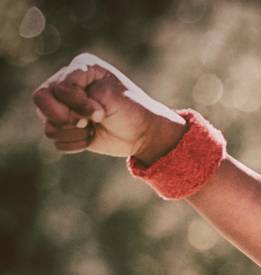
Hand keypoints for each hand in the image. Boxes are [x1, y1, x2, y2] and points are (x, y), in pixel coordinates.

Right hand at [33, 52, 187, 164]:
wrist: (144, 133)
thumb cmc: (132, 110)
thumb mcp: (112, 97)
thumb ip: (84, 99)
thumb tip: (63, 119)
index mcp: (81, 68)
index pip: (59, 88)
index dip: (78, 104)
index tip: (100, 112)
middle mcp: (66, 83)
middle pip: (40, 99)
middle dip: (65, 117)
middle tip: (88, 122)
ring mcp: (62, 105)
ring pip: (47, 123)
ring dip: (74, 132)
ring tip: (94, 128)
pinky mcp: (63, 126)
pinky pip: (55, 139)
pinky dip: (75, 143)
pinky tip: (92, 137)